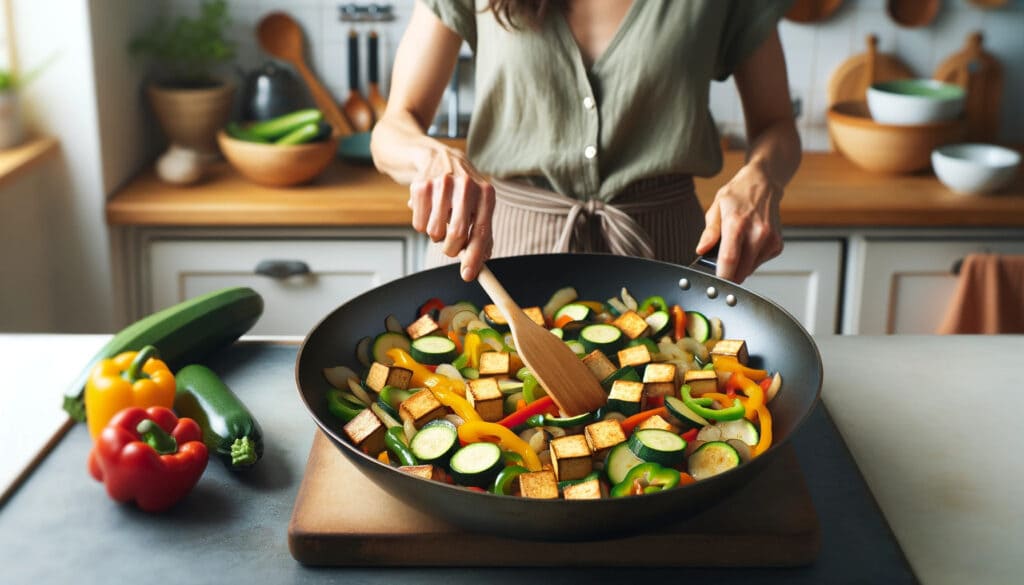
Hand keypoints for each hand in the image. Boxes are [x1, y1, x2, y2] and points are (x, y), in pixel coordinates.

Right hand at [408, 144, 495, 280]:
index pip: (481, 231)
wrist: (435, 156)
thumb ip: (482, 233)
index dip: (474, 256)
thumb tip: (482, 261)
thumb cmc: (461, 189)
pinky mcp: (421, 186)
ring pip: (435, 232)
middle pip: (457, 235)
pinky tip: (428, 211)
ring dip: (435, 236)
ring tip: (439, 221)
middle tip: (449, 248)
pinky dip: (422, 225)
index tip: (468, 275)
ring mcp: (442, 184)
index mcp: (485, 193)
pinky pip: (418, 224)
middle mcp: (466, 185)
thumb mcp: (478, 204)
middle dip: (451, 250)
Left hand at [695, 160, 782, 283]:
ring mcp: (770, 240)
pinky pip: (759, 263)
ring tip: (737, 246)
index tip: (714, 283)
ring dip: (740, 267)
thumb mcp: (716, 208)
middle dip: (728, 274)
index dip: (721, 276)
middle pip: (740, 271)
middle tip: (720, 265)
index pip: (729, 259)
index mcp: (737, 223)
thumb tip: (701, 250)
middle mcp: (757, 233)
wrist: (764, 184)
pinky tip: (748, 244)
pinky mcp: (777, 246)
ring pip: (749, 270)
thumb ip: (709, 233)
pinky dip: (750, 260)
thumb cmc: (738, 194)